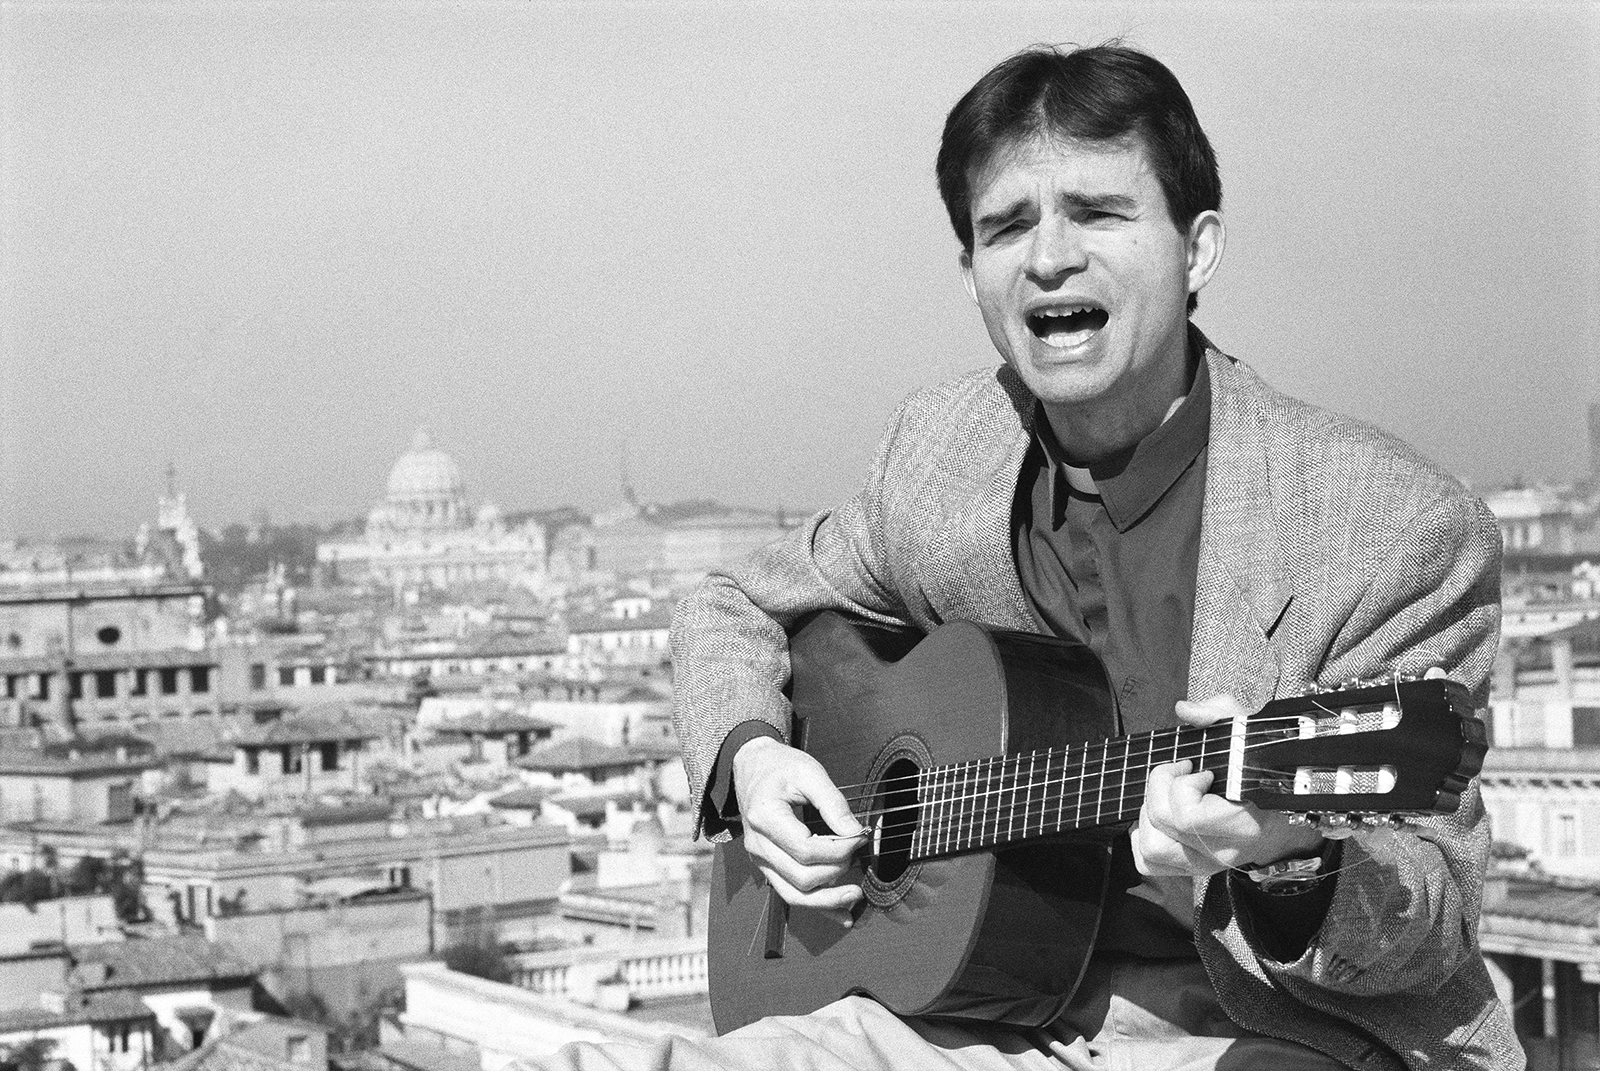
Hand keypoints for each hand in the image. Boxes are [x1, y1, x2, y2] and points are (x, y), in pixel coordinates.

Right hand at [732, 735, 866, 923]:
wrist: (752, 767)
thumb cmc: (780, 767)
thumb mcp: (809, 772)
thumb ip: (833, 803)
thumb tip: (855, 832)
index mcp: (764, 818)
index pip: (805, 849)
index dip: (838, 849)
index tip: (859, 838)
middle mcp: (758, 845)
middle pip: (801, 877)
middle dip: (836, 871)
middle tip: (857, 854)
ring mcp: (760, 860)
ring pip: (794, 895)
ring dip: (828, 901)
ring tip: (856, 895)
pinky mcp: (769, 866)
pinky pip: (791, 894)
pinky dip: (818, 908)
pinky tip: (841, 915)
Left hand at [1131, 694, 1324, 878]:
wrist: (1285, 818)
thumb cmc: (1266, 774)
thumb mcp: (1249, 735)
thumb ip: (1219, 715)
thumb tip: (1185, 710)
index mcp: (1243, 824)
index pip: (1189, 817)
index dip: (1182, 785)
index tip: (1197, 768)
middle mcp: (1223, 851)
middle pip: (1163, 822)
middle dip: (1161, 786)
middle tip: (1179, 772)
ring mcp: (1206, 864)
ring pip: (1153, 848)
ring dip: (1148, 814)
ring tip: (1167, 795)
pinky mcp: (1193, 868)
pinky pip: (1150, 863)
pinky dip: (1143, 838)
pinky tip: (1156, 817)